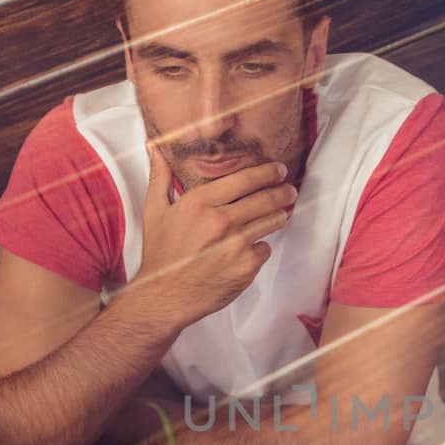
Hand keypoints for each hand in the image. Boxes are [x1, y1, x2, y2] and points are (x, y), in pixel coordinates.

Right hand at [134, 146, 297, 329]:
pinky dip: (260, 248)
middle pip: (265, 198)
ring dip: (279, 216)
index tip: (278, 170)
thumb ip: (160, 177)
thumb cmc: (161, 254)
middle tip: (289, 190)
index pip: (245, 179)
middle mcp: (221, 220)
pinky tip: (250, 249)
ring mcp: (236, 244)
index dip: (267, 172)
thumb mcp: (154, 211)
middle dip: (282, 192)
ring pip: (271, 221)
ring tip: (280, 214)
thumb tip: (154, 147)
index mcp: (200, 202)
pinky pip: (265, 249)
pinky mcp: (246, 266)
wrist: (165, 296)